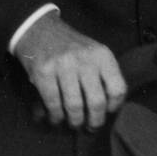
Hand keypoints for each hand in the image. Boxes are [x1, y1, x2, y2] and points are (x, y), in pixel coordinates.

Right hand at [15, 13, 126, 129]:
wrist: (38, 29)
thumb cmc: (69, 46)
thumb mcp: (93, 52)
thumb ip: (103, 75)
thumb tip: (108, 109)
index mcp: (102, 55)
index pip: (118, 89)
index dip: (114, 107)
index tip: (107, 111)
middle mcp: (85, 59)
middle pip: (97, 102)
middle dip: (94, 121)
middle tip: (91, 126)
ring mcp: (63, 65)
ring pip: (75, 106)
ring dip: (74, 121)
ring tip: (73, 123)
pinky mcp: (43, 72)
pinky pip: (53, 103)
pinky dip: (55, 116)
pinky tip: (56, 117)